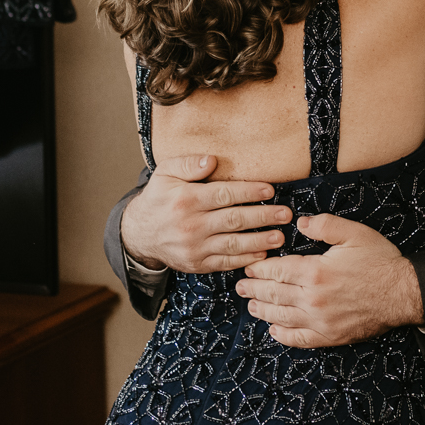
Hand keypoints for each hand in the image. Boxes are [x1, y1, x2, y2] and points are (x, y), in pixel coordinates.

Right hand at [120, 154, 291, 272]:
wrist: (139, 234)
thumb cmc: (158, 199)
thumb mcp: (165, 173)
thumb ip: (188, 163)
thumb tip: (211, 161)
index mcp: (186, 199)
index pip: (224, 194)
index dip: (249, 191)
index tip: (270, 189)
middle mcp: (190, 225)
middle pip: (234, 220)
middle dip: (263, 216)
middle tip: (285, 214)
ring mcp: (194, 247)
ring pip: (233, 244)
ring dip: (259, 240)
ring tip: (280, 236)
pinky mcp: (197, 264)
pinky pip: (225, 262)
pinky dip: (245, 259)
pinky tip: (262, 253)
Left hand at [235, 213, 424, 347]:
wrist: (404, 293)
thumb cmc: (380, 261)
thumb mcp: (354, 232)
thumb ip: (324, 225)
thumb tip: (299, 223)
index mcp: (315, 272)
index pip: (277, 270)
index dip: (260, 268)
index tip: (249, 266)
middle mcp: (313, 299)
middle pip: (274, 294)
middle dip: (253, 289)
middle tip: (240, 286)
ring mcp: (321, 321)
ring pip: (282, 317)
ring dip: (262, 310)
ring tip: (251, 304)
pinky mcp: (330, 336)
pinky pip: (300, 339)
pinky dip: (283, 336)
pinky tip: (274, 330)